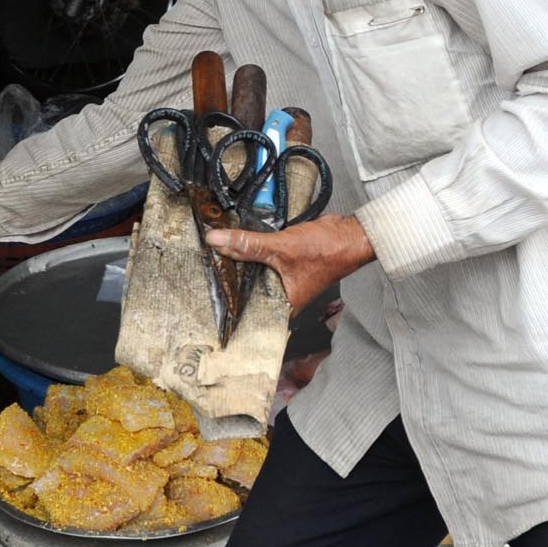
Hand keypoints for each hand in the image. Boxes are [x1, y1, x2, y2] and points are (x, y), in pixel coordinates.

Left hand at [205, 213, 374, 314]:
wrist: (350, 234)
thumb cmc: (325, 251)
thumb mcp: (281, 247)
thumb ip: (247, 245)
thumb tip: (215, 241)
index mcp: (282, 305)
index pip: (247, 312)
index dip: (226, 304)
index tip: (200, 297)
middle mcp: (282, 297)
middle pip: (247, 291)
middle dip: (228, 281)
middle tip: (197, 272)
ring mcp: (283, 279)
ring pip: (253, 274)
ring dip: (238, 265)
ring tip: (209, 257)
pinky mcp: (284, 263)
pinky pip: (261, 261)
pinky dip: (250, 254)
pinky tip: (233, 246)